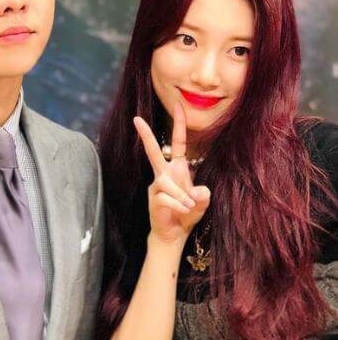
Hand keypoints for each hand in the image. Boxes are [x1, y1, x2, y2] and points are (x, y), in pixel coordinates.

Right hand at [134, 102, 209, 245]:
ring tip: (190, 207)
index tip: (178, 105)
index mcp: (178, 167)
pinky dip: (180, 206)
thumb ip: (203, 195)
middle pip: (153, 150)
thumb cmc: (187, 213)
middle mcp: (165, 173)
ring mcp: (157, 185)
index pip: (178, 142)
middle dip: (145, 135)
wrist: (173, 234)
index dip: (179, 124)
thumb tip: (199, 191)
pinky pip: (167, 198)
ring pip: (167, 183)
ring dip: (183, 197)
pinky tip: (184, 212)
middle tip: (136, 118)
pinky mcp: (154, 198)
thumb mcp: (202, 203)